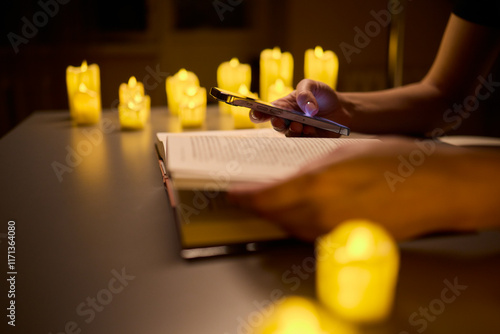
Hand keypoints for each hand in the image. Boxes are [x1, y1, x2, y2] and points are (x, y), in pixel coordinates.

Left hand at [228, 137, 498, 240]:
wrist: (434, 186)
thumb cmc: (394, 160)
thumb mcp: (345, 150)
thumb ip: (312, 167)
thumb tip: (292, 176)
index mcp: (316, 184)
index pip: (265, 197)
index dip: (244, 196)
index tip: (232, 193)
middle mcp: (320, 212)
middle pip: (275, 216)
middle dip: (258, 207)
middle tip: (248, 196)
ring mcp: (335, 231)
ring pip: (292, 228)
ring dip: (277, 216)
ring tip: (271, 203)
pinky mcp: (349, 240)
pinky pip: (313, 235)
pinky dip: (298, 225)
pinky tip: (300, 214)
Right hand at [250, 79, 351, 136]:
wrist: (341, 108)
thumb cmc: (322, 95)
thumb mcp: (312, 85)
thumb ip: (305, 93)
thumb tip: (308, 110)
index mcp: (283, 106)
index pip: (266, 111)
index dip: (257, 113)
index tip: (256, 114)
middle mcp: (287, 120)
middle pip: (275, 125)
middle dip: (275, 123)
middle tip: (279, 120)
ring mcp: (298, 131)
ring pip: (288, 135)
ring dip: (292, 130)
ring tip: (300, 124)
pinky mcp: (310, 140)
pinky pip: (304, 141)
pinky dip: (306, 135)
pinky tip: (312, 129)